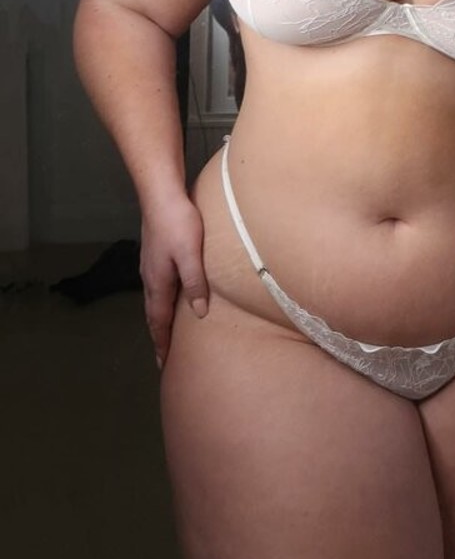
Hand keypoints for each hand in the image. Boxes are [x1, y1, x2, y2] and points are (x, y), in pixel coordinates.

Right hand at [139, 194, 208, 367]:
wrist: (161, 194)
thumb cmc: (178, 223)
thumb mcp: (190, 255)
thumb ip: (195, 282)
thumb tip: (199, 312)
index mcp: (158, 282)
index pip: (159, 320)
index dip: (162, 342)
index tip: (163, 363)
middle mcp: (150, 277)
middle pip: (154, 313)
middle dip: (159, 335)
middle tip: (164, 356)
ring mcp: (151, 265)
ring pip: (155, 299)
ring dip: (160, 318)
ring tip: (167, 331)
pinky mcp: (156, 254)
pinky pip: (158, 286)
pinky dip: (163, 300)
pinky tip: (171, 295)